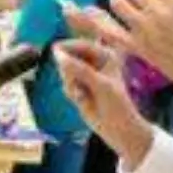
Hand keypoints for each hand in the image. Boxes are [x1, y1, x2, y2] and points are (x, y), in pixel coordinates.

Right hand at [53, 40, 152, 168]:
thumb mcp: (99, 83)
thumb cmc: (115, 103)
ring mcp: (86, 73)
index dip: (68, 47)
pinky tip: (81, 100)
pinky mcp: (79, 85)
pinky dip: (70, 91)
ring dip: (70, 82)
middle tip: (76, 84)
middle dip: (69, 71)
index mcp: (106, 54)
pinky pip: (66, 83)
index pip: (82, 45)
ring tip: (82, 94)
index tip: (55, 50)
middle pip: (70, 57)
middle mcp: (95, 61)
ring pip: (65, 71)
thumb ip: (78, 68)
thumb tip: (57, 55)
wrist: (117, 128)